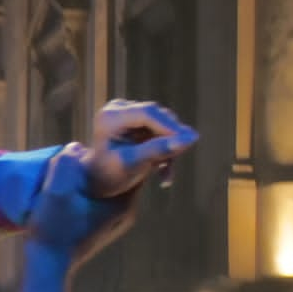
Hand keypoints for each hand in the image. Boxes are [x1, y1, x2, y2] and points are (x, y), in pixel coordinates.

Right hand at [28, 147, 136, 263]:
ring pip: (116, 187)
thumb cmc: (53, 230)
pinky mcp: (104, 228)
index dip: (126, 148)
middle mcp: (127, 212)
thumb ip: (65, 164)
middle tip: (94, 147)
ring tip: (84, 165)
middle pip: (128, 175)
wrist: (48, 267)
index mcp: (124, 202)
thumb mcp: (55, 191)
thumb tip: (75, 147)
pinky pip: (106, 199)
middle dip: (114, 160)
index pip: (139, 164)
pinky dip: (96, 189)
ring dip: (103, 175)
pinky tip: (77, 188)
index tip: (110, 137)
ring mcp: (116, 222)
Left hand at [79, 100, 197, 196]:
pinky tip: (164, 175)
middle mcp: (120, 109)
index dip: (170, 126)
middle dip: (170, 139)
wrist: (100, 182)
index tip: (188, 142)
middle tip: (174, 161)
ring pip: (166, 125)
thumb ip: (158, 150)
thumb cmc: (111, 174)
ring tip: (163, 173)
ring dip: (170, 149)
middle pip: (160, 117)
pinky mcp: (142, 121)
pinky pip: (166, 132)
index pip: (147, 113)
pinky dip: (167, 151)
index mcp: (111, 116)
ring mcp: (131, 113)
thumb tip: (191, 137)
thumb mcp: (133, 164)